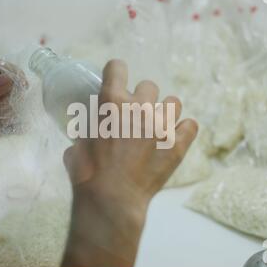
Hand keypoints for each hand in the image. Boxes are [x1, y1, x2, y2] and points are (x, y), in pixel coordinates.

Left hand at [0, 61, 12, 175]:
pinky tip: (18, 129)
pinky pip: (10, 123)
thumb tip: (10, 80)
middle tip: (12, 106)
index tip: (22, 86)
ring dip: (16, 111)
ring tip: (8, 120)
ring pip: (12, 105)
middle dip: (15, 95)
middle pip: (9, 86)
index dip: (12, 74)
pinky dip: (17, 125)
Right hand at [60, 60, 197, 266]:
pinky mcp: (177, 144)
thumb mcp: (76, 145)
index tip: (115, 79)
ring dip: (164, 111)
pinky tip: (176, 137)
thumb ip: (85, 131)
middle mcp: (139, 107)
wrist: (110, 200)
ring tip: (158, 126)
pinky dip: (183, 130)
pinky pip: (191, 125)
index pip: (117, 67)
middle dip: (141, 97)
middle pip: (148, 85)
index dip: (116, 71)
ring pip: (173, 102)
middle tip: (135, 115)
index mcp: (111, 102)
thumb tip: (88, 133)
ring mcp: (161, 125)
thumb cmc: (86, 173)